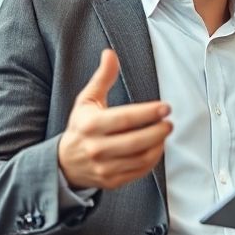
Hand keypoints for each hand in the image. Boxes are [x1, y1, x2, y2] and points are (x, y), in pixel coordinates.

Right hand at [57, 49, 170, 190]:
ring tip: (164, 133)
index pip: (125, 119)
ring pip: (140, 158)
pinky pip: (139, 171)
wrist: (65, 163)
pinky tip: (157, 147)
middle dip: (158, 131)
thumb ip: (102, 77)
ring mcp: (104, 167)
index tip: (165, 107)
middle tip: (169, 122)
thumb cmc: (81, 127)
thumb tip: (110, 54)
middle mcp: (96, 148)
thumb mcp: (87, 100)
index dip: (148, 113)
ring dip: (158, 145)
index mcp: (90, 125)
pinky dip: (152, 160)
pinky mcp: (112, 180)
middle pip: (135, 141)